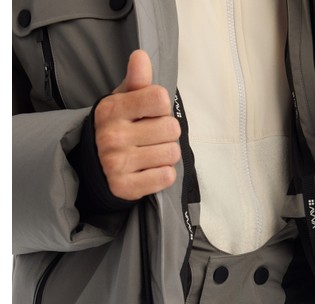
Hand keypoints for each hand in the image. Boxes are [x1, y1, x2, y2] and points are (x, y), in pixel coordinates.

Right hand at [94, 50, 180, 199]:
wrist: (94, 166)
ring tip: (151, 154)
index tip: (151, 114)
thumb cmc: (116, 127)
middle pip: (171, 129)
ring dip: (167, 154)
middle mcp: (113, 136)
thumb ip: (136, 80)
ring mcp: (118, 164)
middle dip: (167, 134)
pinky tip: (150, 170)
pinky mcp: (125, 187)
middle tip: (153, 137)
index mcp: (112, 109)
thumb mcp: (122, 101)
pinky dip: (164, 174)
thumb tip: (141, 56)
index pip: (160, 99)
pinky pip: (166, 176)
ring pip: (172, 153)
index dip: (162, 107)